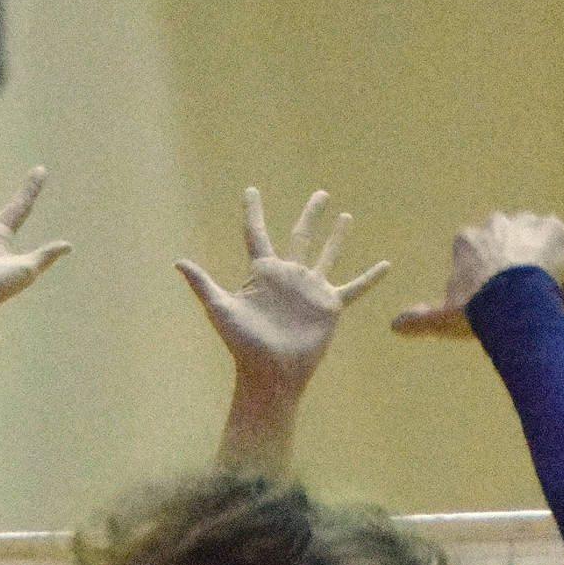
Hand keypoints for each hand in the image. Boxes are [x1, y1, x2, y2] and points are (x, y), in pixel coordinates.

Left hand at [179, 187, 387, 392]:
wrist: (271, 374)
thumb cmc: (243, 345)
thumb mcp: (221, 309)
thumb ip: (203, 283)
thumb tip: (178, 261)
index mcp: (263, 271)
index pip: (256, 233)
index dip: (252, 211)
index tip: (251, 190)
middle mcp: (289, 275)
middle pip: (300, 236)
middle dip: (310, 215)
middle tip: (320, 194)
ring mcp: (310, 290)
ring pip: (327, 254)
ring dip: (337, 237)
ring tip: (347, 216)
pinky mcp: (329, 306)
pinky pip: (354, 287)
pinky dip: (369, 278)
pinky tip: (385, 265)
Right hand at [392, 213, 563, 336]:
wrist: (508, 296)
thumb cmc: (476, 308)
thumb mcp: (446, 316)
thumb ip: (422, 319)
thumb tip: (393, 327)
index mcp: (469, 239)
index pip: (480, 257)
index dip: (490, 285)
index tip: (496, 306)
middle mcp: (498, 223)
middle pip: (511, 250)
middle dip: (520, 275)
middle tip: (528, 307)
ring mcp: (529, 224)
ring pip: (541, 246)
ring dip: (549, 269)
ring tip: (559, 301)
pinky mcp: (559, 232)